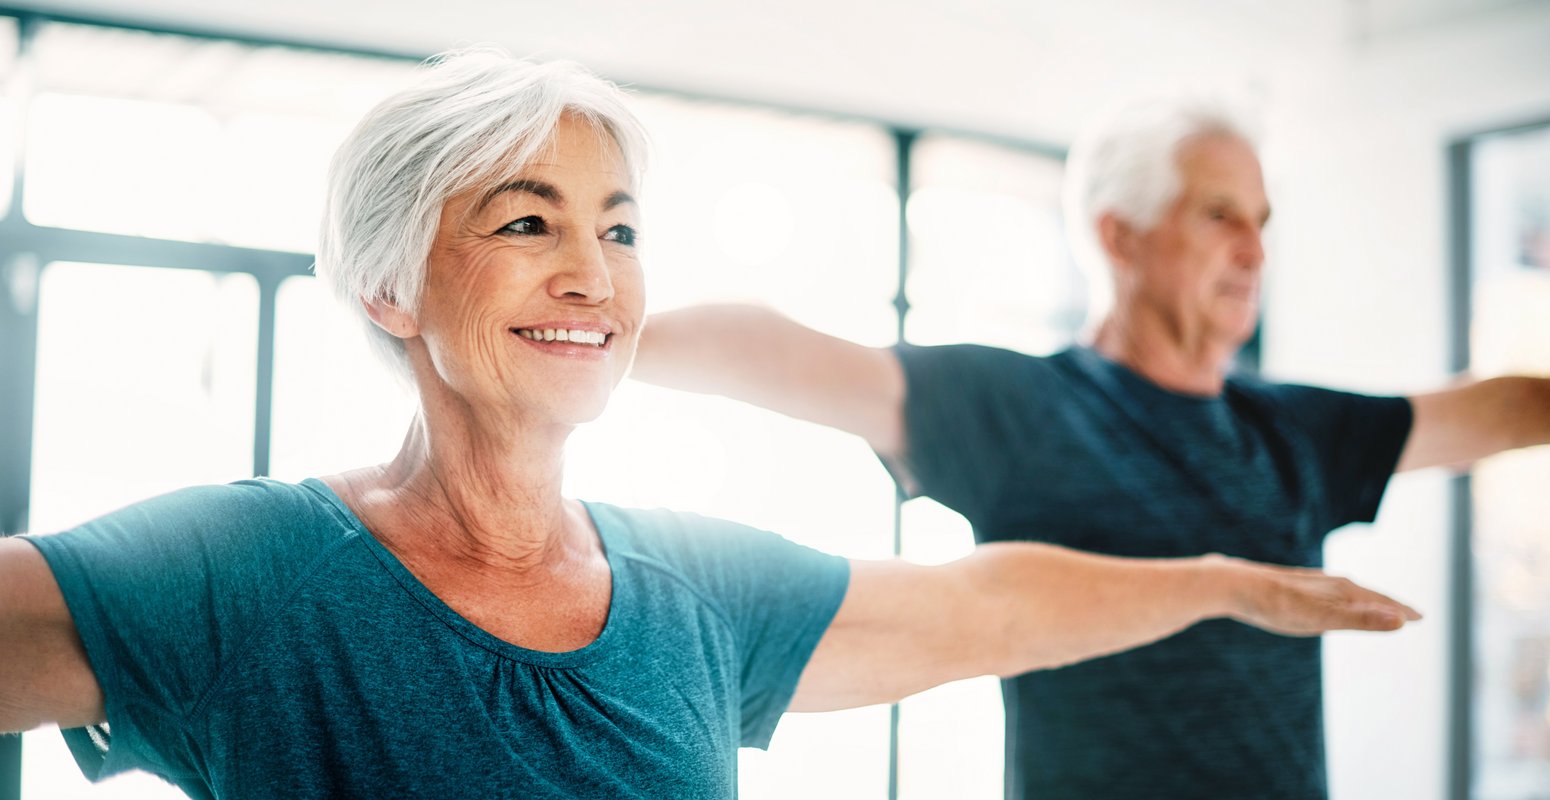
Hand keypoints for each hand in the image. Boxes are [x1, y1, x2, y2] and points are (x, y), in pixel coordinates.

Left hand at [1206, 554, 1422, 635]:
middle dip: (1388, 605)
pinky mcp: (1290, 587)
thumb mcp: (1321, 618)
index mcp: (1340, 590)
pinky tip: (1325, 602)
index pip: (1380, 601)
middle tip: (1408, 614)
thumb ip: (1360, 620)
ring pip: (1345, 593)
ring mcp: (1309, 584)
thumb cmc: (1276, 605)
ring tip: (1374, 608)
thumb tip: (1403, 621)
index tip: (1422, 617)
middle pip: (1366, 595)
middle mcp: (1328, 582)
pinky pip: (1324, 594)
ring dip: (1364, 601)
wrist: (1231, 585)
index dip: (1401, 611)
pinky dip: (1338, 600)